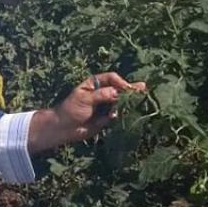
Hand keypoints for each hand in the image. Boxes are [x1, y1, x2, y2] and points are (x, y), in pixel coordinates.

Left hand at [28, 71, 146, 153]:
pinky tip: (129, 113)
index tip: (126, 88)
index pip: (112, 78)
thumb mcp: (85, 98)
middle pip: (119, 89)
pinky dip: (123, 114)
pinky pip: (118, 114)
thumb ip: (101, 95)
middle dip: (130, 90)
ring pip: (121, 102)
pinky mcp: (107, 118)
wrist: (64, 128)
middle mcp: (102, 92)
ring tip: (141, 100)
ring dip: (129, 102)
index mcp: (95, 83)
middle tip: (143, 90)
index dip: (120, 82)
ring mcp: (105, 105)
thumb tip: (117, 93)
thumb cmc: (71, 109)